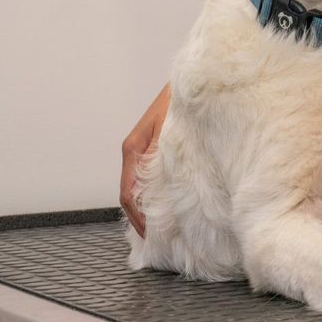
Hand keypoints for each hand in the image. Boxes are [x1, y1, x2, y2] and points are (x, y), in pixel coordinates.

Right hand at [119, 83, 170, 236]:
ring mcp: (144, 149)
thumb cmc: (180, 101)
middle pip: (131, 194)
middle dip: (142, 217)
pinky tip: (170, 204)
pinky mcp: (157, 148)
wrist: (193, 82)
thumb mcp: (169, 131)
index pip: (128, 193)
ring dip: (148, 207)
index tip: (150, 235)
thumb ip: (160, 158)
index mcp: (134, 149)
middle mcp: (135, 151)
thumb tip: (157, 189)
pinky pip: (151, 177)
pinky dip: (156, 194)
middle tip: (158, 239)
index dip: (137, 218)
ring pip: (140, 186)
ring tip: (164, 227)